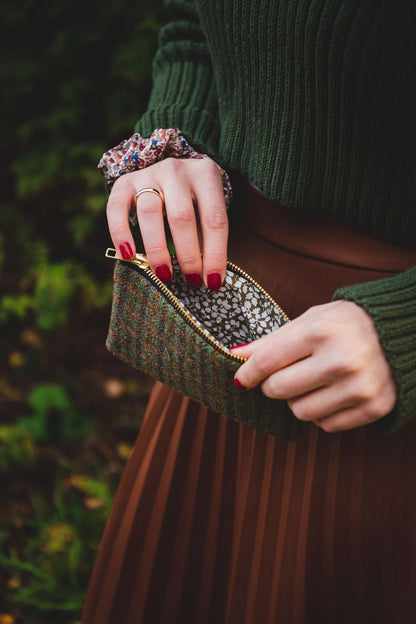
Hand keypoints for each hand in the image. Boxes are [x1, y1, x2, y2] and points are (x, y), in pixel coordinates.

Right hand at [106, 157, 227, 288]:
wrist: (167, 172)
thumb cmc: (192, 199)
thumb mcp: (207, 208)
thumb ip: (206, 236)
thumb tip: (207, 277)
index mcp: (205, 175)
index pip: (214, 219)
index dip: (214, 253)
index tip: (213, 282)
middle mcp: (176, 170)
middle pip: (181, 216)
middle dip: (188, 254)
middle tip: (191, 280)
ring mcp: (148, 174)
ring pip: (150, 213)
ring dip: (157, 249)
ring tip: (164, 275)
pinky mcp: (124, 183)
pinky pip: (116, 208)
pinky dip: (120, 233)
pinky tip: (128, 256)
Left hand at [233, 301, 396, 431]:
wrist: (400, 332)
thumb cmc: (347, 323)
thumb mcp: (310, 320)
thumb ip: (272, 340)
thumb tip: (236, 355)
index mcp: (320, 331)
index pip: (267, 362)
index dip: (247, 374)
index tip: (241, 379)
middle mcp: (340, 360)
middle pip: (278, 390)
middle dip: (275, 384)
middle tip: (288, 373)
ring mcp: (359, 386)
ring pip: (300, 412)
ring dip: (299, 400)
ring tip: (316, 381)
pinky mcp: (373, 407)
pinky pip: (326, 425)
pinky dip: (324, 413)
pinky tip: (336, 392)